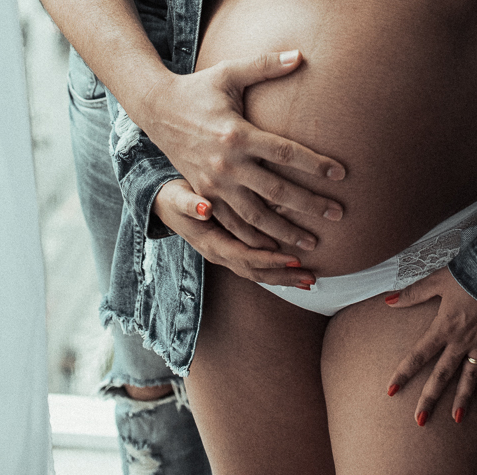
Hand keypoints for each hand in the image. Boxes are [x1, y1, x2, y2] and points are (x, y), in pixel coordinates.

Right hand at [141, 49, 345, 251]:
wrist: (156, 108)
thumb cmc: (199, 87)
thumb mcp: (230, 72)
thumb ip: (266, 64)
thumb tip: (301, 54)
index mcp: (238, 134)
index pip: (286, 153)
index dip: (316, 164)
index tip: (341, 173)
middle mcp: (227, 163)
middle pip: (277, 191)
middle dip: (310, 205)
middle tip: (339, 214)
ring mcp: (213, 184)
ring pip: (256, 217)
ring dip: (286, 232)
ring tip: (314, 243)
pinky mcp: (203, 195)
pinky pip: (232, 225)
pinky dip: (255, 240)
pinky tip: (275, 249)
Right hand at [153, 179, 316, 287]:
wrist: (165, 204)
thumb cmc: (174, 197)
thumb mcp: (178, 198)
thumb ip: (189, 204)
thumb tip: (204, 208)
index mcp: (211, 244)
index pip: (244, 257)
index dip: (268, 259)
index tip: (292, 258)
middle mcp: (221, 254)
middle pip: (255, 272)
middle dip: (283, 275)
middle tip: (312, 277)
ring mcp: (227, 254)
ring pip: (258, 271)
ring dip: (284, 276)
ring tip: (311, 278)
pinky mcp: (233, 248)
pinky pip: (258, 263)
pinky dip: (277, 267)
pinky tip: (297, 266)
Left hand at [385, 268, 476, 425]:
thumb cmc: (468, 274)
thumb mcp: (437, 281)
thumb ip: (413, 293)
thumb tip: (388, 301)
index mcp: (444, 327)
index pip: (419, 355)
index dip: (404, 373)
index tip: (391, 391)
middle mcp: (461, 341)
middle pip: (442, 375)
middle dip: (430, 398)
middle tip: (419, 421)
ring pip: (469, 377)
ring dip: (462, 399)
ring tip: (455, 419)